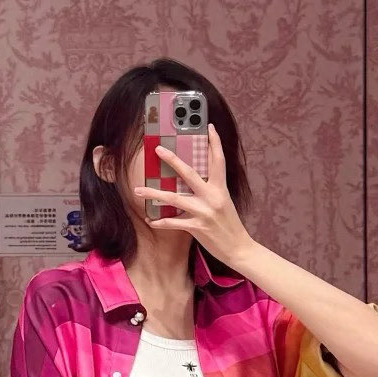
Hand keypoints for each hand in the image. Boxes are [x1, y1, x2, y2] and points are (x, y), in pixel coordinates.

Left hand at [132, 123, 251, 265]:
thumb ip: (210, 191)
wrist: (239, 249)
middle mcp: (212, 197)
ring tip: (138, 189)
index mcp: (221, 189)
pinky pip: (173, 223)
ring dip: (154, 193)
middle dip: (172, 160)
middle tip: (158, 149)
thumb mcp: (224, 203)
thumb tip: (193, 182)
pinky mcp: (197, 227)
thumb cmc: (230, 225)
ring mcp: (204, 212)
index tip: (209, 127)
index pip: (218, 161)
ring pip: (174, 198)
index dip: (215, 143)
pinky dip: (160, 222)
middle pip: (189, 173)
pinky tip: (150, 220)